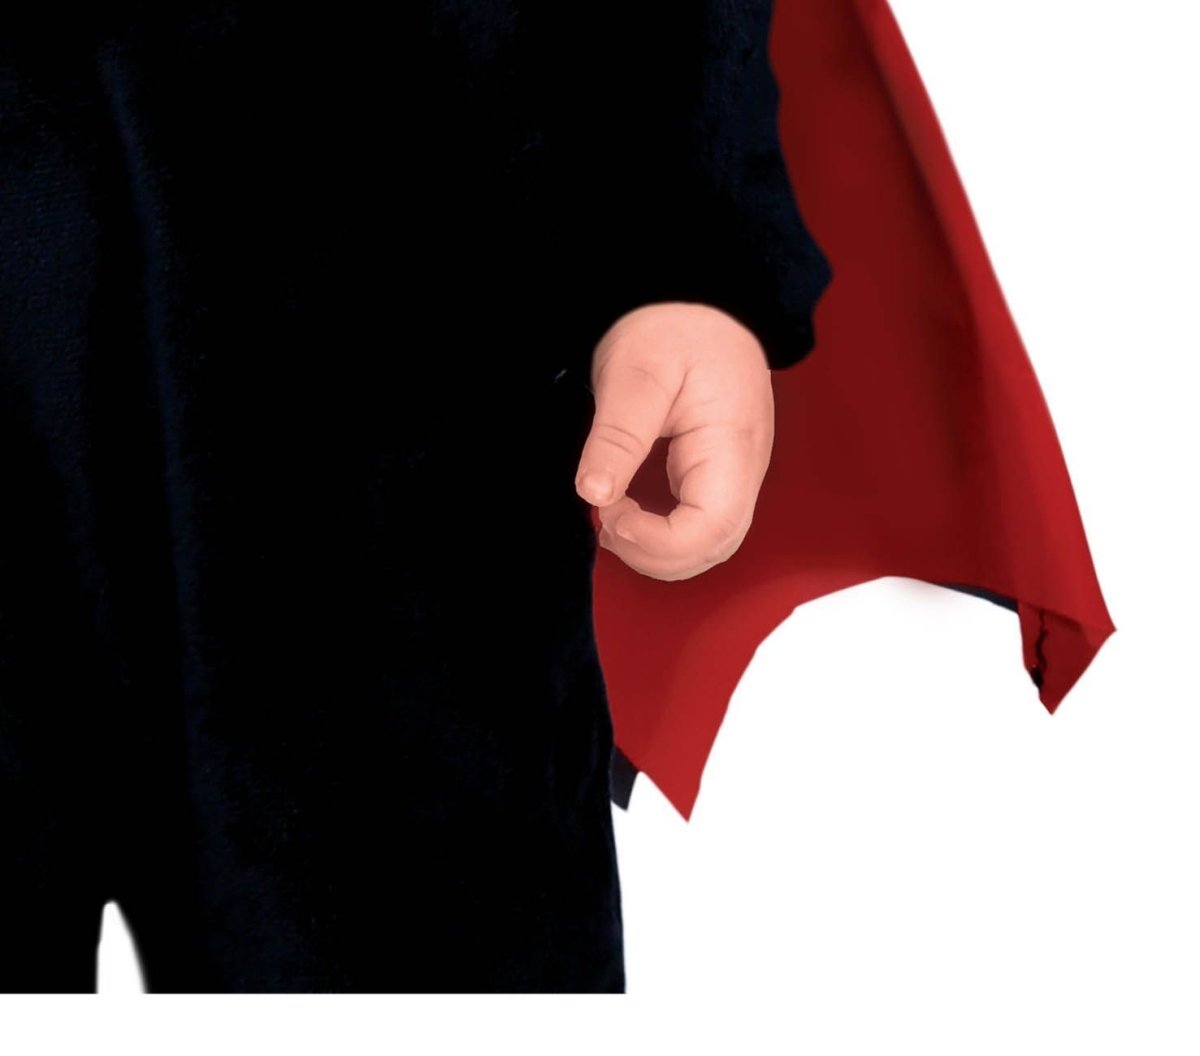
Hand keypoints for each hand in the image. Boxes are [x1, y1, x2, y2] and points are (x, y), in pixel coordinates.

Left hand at [574, 301, 775, 581]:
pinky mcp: (718, 473)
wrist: (697, 298)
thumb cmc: (672, 327)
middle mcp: (745, 469)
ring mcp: (736, 474)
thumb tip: (595, 495)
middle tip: (605, 518)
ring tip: (611, 514)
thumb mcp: (634, 374)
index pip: (713, 529)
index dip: (659, 543)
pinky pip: (699, 523)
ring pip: (708, 543)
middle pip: (715, 547)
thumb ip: (617, 437)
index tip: (611, 516)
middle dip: (655, 553)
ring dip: (658, 548)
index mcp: (732, 445)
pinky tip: (626, 510)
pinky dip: (662, 533)